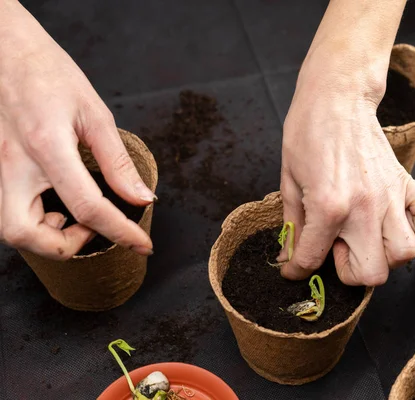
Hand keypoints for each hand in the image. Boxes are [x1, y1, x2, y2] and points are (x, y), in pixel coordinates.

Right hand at [0, 1, 153, 259]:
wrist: (3, 48)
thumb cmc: (47, 72)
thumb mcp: (93, 113)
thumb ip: (117, 161)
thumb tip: (140, 196)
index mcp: (46, 146)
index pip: (87, 207)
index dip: (120, 232)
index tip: (141, 244)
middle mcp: (10, 164)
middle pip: (24, 233)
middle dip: (62, 245)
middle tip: (89, 230)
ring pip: (9, 227)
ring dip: (43, 235)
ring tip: (70, 215)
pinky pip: (5, 209)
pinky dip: (29, 219)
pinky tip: (49, 203)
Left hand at [279, 51, 414, 286]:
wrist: (336, 97)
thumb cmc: (307, 132)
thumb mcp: (288, 181)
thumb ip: (293, 225)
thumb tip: (290, 258)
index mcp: (328, 206)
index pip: (312, 259)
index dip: (297, 270)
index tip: (295, 269)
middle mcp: (364, 208)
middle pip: (372, 274)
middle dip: (350, 271)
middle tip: (337, 248)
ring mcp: (390, 196)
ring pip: (405, 254)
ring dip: (384, 255)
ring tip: (366, 237)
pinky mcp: (407, 182)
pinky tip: (396, 219)